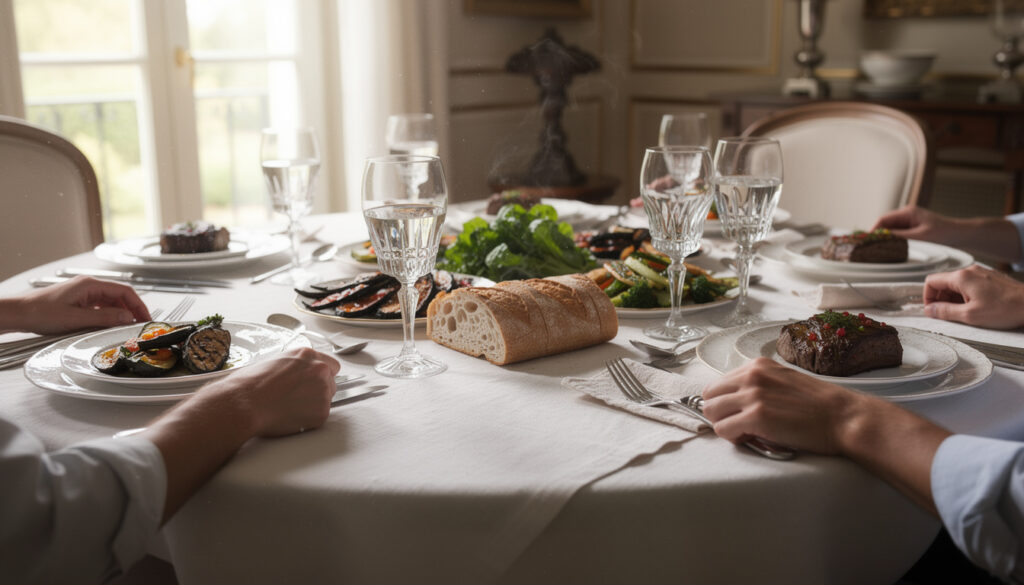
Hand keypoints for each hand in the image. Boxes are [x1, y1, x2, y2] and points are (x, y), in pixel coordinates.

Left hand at [2, 276, 150, 334]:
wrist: (19, 313)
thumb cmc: (40, 312)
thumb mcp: (77, 318)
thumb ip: (105, 317)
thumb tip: (127, 317)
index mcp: (90, 285)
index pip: (124, 291)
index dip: (138, 304)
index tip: (146, 317)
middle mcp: (88, 286)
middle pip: (119, 296)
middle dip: (132, 309)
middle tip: (140, 324)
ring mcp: (83, 293)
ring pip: (111, 302)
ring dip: (121, 313)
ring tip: (127, 326)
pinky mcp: (78, 301)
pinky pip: (101, 306)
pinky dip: (110, 315)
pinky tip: (110, 324)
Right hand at [142, 347, 340, 521]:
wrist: (244, 403)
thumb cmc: (250, 384)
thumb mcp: (274, 363)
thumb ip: (294, 367)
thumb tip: (297, 375)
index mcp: (307, 355)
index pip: (329, 364)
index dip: (320, 375)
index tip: (312, 382)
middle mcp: (319, 370)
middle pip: (331, 382)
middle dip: (318, 390)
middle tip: (297, 398)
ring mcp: (323, 391)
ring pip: (326, 399)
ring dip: (313, 404)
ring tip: (288, 408)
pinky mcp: (321, 413)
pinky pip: (319, 416)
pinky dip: (308, 419)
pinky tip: (289, 417)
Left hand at [703, 358, 949, 513]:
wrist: (844, 417)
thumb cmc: (818, 406)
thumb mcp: (783, 382)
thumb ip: (758, 386)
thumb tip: (735, 402)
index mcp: (757, 366)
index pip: (718, 384)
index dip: (725, 403)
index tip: (738, 414)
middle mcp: (751, 375)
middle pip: (708, 397)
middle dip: (720, 414)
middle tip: (740, 426)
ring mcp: (753, 395)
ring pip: (711, 412)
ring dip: (725, 426)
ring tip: (747, 434)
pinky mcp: (756, 417)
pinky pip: (723, 430)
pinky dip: (733, 438)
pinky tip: (753, 439)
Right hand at [872, 205, 957, 243]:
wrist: (961, 234)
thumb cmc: (944, 233)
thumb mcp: (920, 237)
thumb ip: (900, 237)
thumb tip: (881, 239)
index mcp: (907, 212)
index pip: (883, 220)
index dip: (873, 231)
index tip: (866, 242)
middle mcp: (906, 214)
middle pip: (884, 225)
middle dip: (877, 236)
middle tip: (871, 249)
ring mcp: (909, 221)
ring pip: (890, 230)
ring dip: (885, 239)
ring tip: (879, 250)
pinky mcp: (912, 228)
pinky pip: (897, 234)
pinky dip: (892, 241)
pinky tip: (891, 249)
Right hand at [924, 265, 1023, 328]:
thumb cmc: (1006, 308)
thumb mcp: (970, 315)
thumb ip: (945, 311)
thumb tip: (929, 310)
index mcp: (961, 277)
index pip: (931, 281)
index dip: (927, 297)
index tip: (932, 310)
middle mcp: (970, 271)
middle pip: (943, 282)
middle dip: (941, 299)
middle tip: (946, 314)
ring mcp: (981, 273)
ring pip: (957, 284)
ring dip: (954, 298)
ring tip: (964, 313)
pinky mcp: (989, 278)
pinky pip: (970, 284)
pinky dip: (966, 296)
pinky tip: (976, 308)